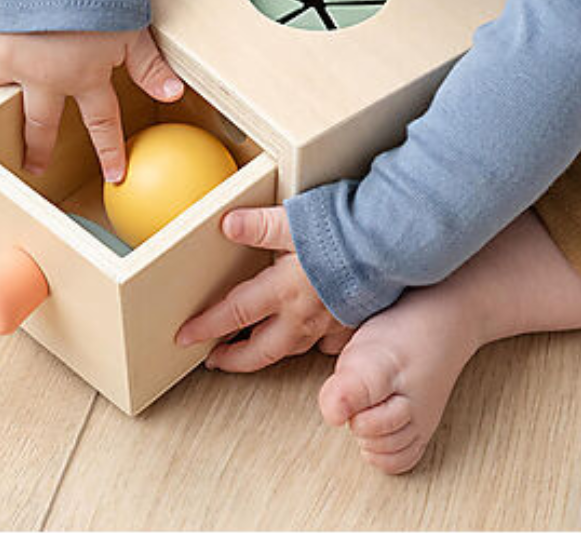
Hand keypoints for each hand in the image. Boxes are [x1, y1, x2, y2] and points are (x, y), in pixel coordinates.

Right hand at [0, 26, 184, 180]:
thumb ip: (150, 67)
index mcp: (84, 79)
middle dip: (38, 147)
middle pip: (41, 121)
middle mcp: (45, 78)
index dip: (109, 151)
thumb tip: (174, 95)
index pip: (101, 124)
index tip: (114, 175)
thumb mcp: (134, 33)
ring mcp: (15, 58)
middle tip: (32, 167)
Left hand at [175, 205, 353, 370]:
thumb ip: (259, 225)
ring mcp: (329, 324)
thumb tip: (228, 224)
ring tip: (254, 351)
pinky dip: (312, 345)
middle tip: (215, 360)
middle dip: (233, 359)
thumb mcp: (295, 220)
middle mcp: (304, 314)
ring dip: (267, 353)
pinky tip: (309, 338)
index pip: (233, 314)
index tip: (186, 336)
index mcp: (283, 290)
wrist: (393, 244)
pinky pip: (326, 345)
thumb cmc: (349, 232)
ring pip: (290, 350)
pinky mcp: (351, 323)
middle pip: (260, 350)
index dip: (206, 327)